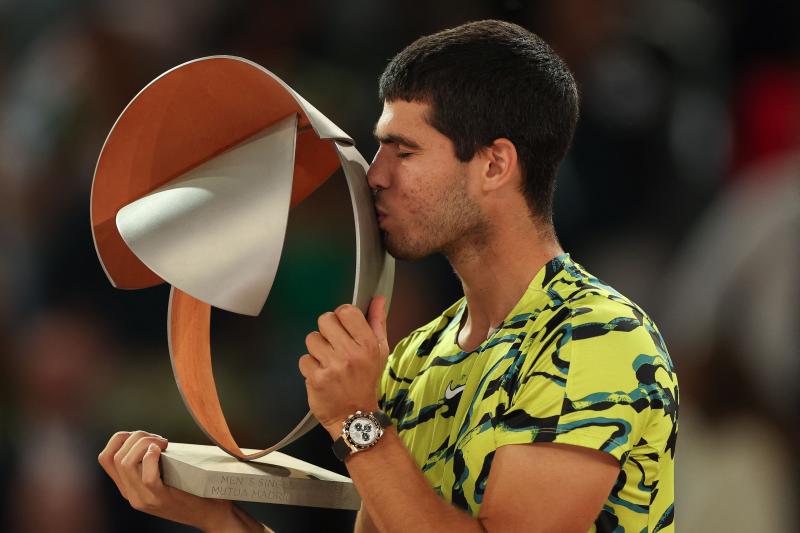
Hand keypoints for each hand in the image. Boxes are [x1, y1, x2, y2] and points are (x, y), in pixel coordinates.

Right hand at [97, 431, 254, 531]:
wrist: (210, 515)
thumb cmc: (191, 489)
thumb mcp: (163, 477)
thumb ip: (151, 464)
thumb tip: (150, 438)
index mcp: (127, 487)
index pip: (105, 457)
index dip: (120, 438)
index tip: (143, 436)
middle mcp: (130, 494)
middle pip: (115, 456)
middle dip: (137, 436)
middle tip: (160, 440)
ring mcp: (144, 498)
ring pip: (126, 462)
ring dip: (145, 443)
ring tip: (163, 444)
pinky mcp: (160, 499)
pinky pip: (147, 477)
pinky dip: (152, 457)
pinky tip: (163, 450)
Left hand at [298, 297, 389, 438]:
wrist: (355, 417)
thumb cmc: (366, 381)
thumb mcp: (380, 352)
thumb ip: (378, 322)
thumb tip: (378, 298)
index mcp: (368, 344)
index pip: (346, 311)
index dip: (341, 317)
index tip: (343, 329)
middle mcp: (351, 353)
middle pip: (325, 320)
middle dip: (327, 332)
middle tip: (334, 346)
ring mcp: (332, 366)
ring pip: (312, 338)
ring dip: (317, 349)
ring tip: (327, 362)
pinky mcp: (316, 379)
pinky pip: (304, 359)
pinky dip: (310, 367)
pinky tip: (321, 374)